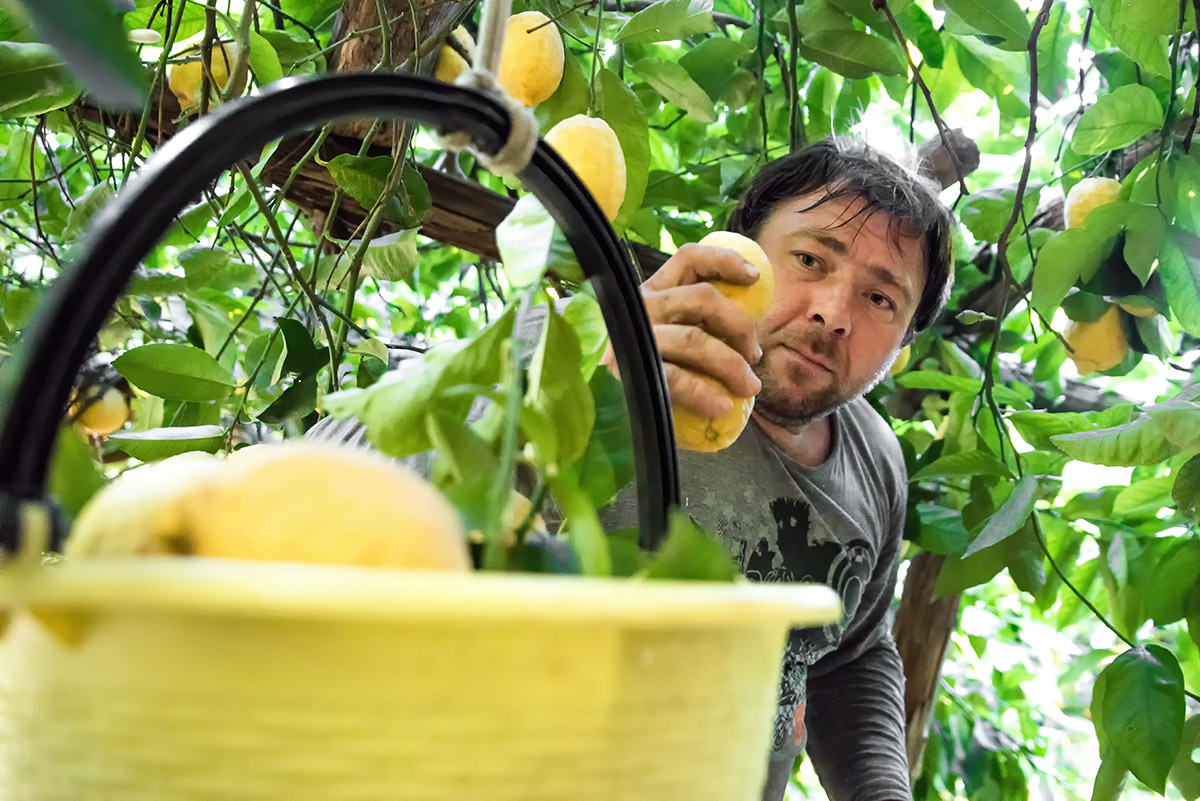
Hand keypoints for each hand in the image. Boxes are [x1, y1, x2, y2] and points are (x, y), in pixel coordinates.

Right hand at [602, 242, 763, 418]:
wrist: (605, 403)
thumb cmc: (652, 366)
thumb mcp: (676, 335)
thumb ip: (702, 323)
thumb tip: (750, 328)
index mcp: (656, 290)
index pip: (689, 259)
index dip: (724, 261)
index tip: (754, 277)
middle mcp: (642, 305)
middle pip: (702, 297)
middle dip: (739, 325)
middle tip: (754, 355)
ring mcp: (634, 336)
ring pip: (694, 338)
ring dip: (731, 364)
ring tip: (747, 386)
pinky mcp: (629, 369)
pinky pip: (675, 377)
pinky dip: (704, 393)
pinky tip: (721, 406)